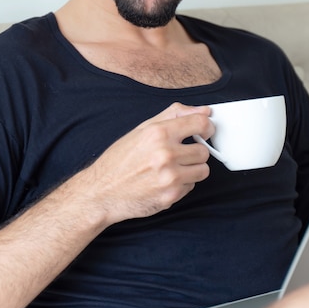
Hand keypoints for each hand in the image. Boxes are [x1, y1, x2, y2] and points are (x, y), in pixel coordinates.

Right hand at [82, 102, 213, 225]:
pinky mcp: (170, 196)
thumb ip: (174, 115)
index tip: (205, 131)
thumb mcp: (143, 129)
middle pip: (203, 151)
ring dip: (191, 169)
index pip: (201, 123)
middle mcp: (165, 154)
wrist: (101, 192)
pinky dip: (182, 184)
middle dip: (194, 152)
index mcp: (158, 133)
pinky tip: (164, 182)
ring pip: (203, 170)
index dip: (207, 127)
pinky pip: (191, 186)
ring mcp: (169, 177)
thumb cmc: (120, 159)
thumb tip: (204, 110)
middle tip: (178, 154)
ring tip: (172, 168)